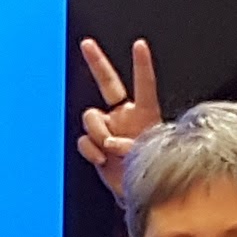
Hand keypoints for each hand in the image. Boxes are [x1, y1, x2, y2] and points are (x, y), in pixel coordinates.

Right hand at [75, 36, 167, 193]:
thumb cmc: (152, 171)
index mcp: (146, 114)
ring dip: (98, 133)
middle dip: (96, 62)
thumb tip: (110, 143)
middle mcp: (125, 116)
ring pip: (91, 117)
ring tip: (111, 150)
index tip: (140, 45)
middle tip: (86, 44)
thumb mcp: (149, 156)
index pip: (144, 85)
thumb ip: (129, 146)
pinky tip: (101, 159)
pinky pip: (84, 139)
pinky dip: (90, 149)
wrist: (136, 192)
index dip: (142, 65)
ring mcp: (108, 128)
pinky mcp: (94, 144)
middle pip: (108, 83)